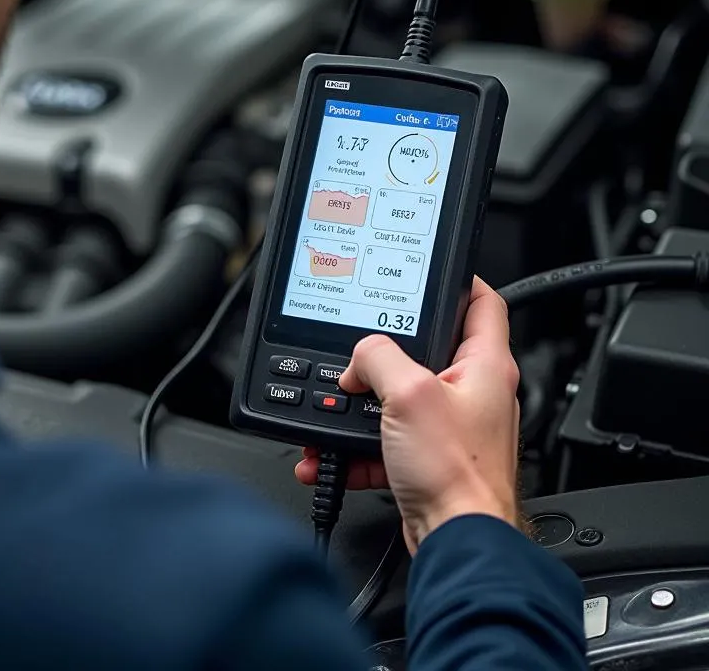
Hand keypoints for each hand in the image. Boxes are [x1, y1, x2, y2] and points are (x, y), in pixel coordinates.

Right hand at [295, 278, 520, 553]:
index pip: (481, 301)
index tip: (427, 271)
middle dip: (382, 354)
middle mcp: (472, 392)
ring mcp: (452, 427)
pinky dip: (358, 445)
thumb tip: (358, 359)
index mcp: (483, 365)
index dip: (456, 279)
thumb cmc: (456, 474)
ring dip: (360, 406)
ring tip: (335, 410)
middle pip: (427, 350)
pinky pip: (387, 439)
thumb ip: (377, 359)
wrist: (457, 543)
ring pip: (399, 399)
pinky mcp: (431, 458)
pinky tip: (330, 452)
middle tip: (358, 351)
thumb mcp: (408, 395)